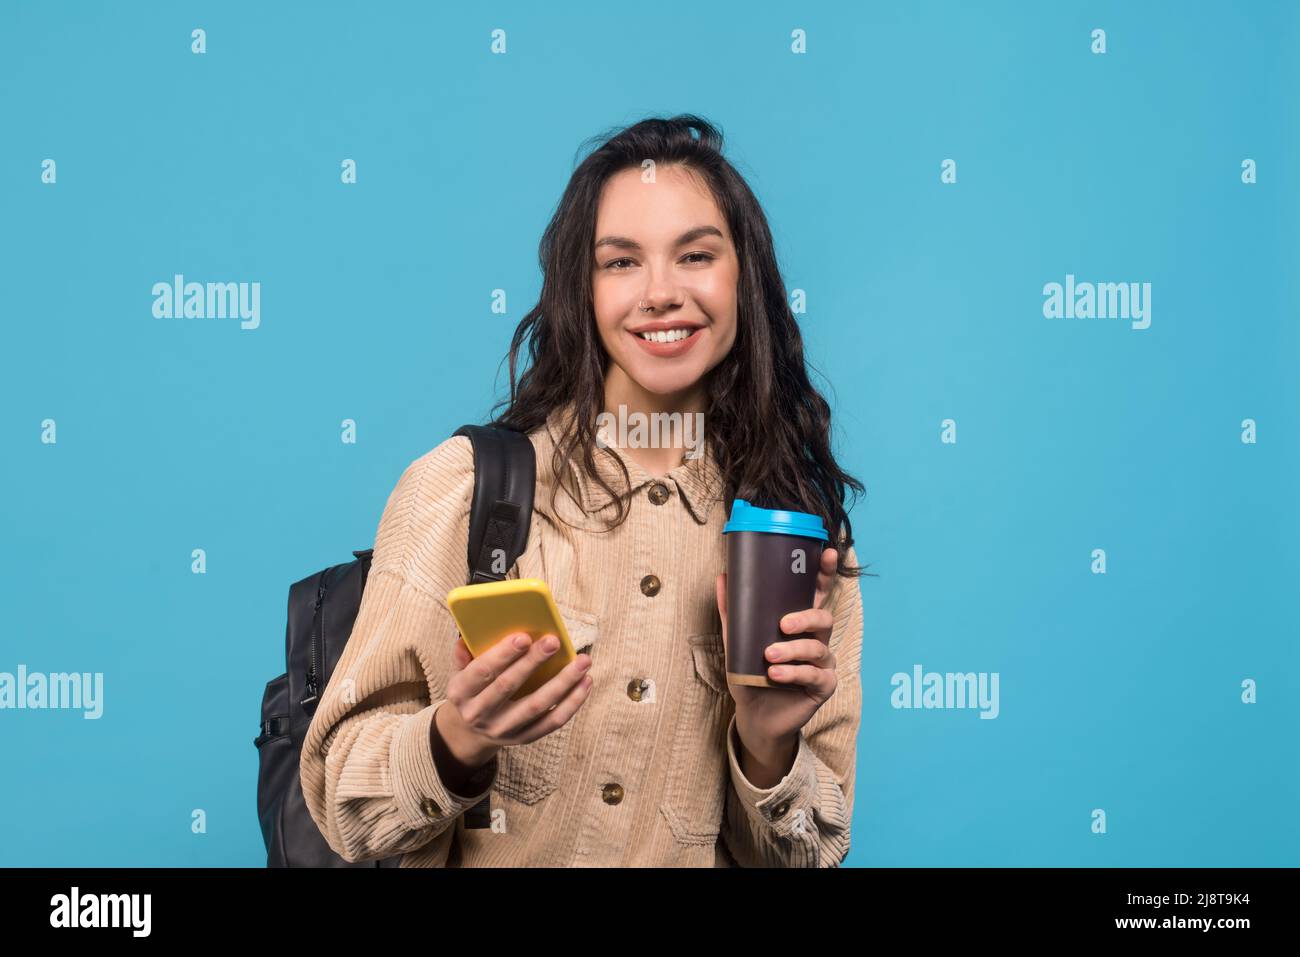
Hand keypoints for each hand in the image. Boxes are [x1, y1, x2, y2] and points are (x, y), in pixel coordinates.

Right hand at [434, 632, 593, 771]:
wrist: (471, 732)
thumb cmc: (472, 690)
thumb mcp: (459, 672)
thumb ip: (463, 655)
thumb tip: (467, 635)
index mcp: (460, 693)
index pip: (482, 672)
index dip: (503, 654)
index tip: (524, 636)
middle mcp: (479, 714)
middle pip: (509, 686)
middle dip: (533, 662)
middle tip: (554, 641)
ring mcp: (503, 730)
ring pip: (536, 706)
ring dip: (562, 682)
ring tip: (582, 661)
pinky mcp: (525, 738)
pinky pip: (553, 721)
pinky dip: (572, 702)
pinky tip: (585, 682)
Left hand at [715, 546, 839, 783]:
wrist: (755, 716)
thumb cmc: (751, 675)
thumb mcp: (736, 643)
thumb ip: (732, 612)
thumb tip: (723, 576)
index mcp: (799, 623)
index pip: (816, 594)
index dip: (825, 573)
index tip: (828, 553)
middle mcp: (815, 640)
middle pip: (824, 618)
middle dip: (805, 618)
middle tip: (782, 624)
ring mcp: (822, 664)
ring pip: (818, 648)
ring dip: (793, 650)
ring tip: (769, 657)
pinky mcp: (823, 687)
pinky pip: (816, 675)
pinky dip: (794, 673)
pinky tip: (776, 675)